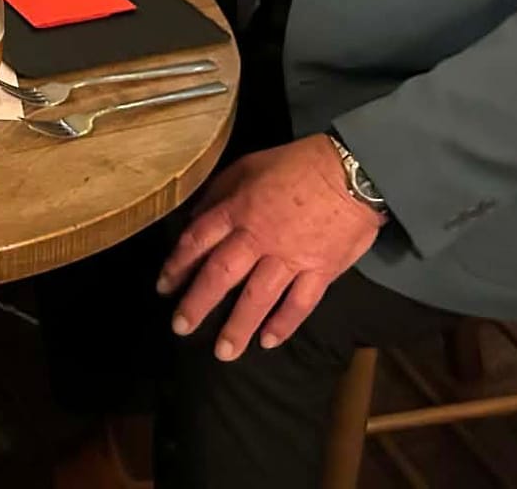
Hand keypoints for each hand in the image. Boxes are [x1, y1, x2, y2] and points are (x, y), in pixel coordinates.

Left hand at [158, 135, 385, 360]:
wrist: (352, 172)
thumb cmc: (297, 164)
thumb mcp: (248, 166)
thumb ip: (219, 192)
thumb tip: (195, 217)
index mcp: (238, 209)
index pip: (198, 240)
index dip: (178, 264)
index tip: (163, 286)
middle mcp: (259, 237)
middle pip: (221, 274)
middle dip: (197, 303)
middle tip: (180, 327)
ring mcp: (291, 257)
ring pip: (258, 297)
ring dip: (238, 326)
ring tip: (223, 353)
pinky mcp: (321, 270)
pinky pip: (300, 303)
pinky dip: (284, 324)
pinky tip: (269, 341)